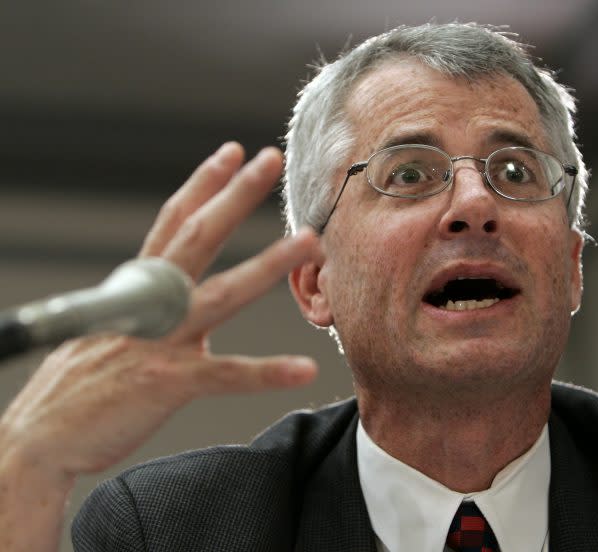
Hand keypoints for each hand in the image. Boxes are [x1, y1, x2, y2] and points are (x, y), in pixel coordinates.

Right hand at [0, 143, 318, 481]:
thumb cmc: (77, 387)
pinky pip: (226, 375)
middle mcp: (149, 304)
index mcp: (137, 289)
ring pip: (223, 293)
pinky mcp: (165, 382)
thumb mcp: (111, 330)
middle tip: (269, 159)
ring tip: (310, 242)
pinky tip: (303, 368)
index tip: (231, 153)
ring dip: (269, 264)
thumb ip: (148, 309)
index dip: (203, 185)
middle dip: (235, 196)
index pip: (172, 223)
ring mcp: (158, 340)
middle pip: (198, 236)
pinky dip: (267, 373)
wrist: (40, 438)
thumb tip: (176, 298)